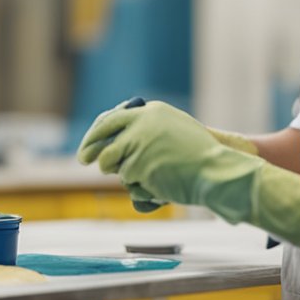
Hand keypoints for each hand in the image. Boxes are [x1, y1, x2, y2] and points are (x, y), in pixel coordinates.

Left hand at [79, 100, 234, 206]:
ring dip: (123, 173)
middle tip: (84, 159)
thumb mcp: (174, 128)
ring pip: (114, 165)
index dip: (96, 133)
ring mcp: (137, 145)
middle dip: (92, 151)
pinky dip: (140, 187)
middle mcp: (140, 125)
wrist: (215, 169)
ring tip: (149, 175)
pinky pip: (129, 182)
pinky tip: (160, 184)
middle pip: (103, 141)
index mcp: (150, 112)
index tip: (88, 144)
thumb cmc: (200, 154)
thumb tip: (121, 138)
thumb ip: (149, 128)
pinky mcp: (137, 167)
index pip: (111, 119)